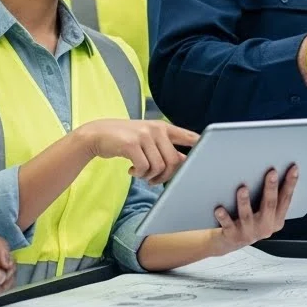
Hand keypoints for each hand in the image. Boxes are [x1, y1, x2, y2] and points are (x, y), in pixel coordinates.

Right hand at [77, 118, 200, 184]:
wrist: (96, 134)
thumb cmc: (125, 140)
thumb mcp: (147, 139)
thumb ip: (165, 148)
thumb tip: (185, 164)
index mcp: (163, 127)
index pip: (189, 136)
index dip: (201, 147)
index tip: (209, 157)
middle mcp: (156, 129)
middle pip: (174, 160)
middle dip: (165, 176)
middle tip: (152, 179)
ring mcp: (143, 135)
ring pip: (158, 166)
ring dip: (149, 176)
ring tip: (140, 173)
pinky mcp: (131, 143)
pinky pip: (143, 167)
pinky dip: (138, 174)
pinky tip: (130, 170)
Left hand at [211, 166, 299, 254]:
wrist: (229, 242)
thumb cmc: (248, 221)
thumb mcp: (264, 213)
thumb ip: (270, 198)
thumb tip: (274, 170)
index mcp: (276, 220)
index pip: (285, 199)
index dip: (291, 184)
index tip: (294, 169)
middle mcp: (265, 227)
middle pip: (270, 205)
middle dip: (271, 188)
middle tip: (272, 172)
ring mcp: (249, 232)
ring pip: (247, 215)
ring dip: (245, 202)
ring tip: (242, 189)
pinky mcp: (233, 235)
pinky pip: (228, 225)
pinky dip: (224, 217)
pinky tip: (219, 209)